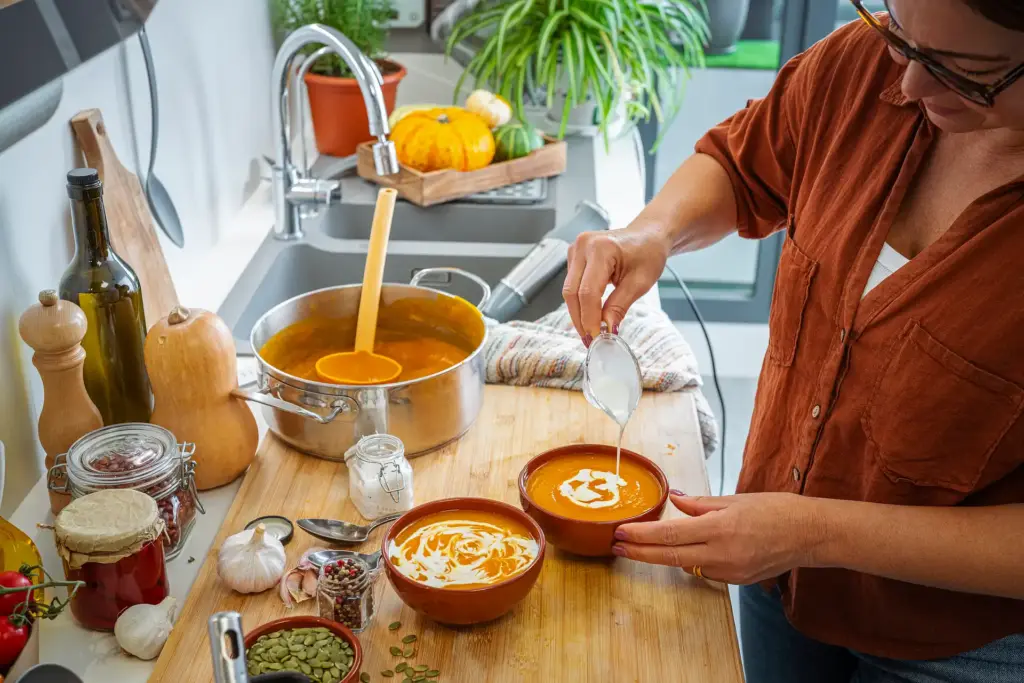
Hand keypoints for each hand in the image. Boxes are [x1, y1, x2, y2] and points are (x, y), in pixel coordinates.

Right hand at [562, 224, 670, 342]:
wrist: (647, 235)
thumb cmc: (648, 252)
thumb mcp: (640, 283)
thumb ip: (619, 306)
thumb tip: (607, 328)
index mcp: (601, 248)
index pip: (588, 292)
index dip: (590, 318)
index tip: (596, 337)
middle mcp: (583, 246)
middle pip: (572, 292)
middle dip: (580, 319)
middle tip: (590, 340)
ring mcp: (576, 249)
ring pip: (569, 291)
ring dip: (578, 313)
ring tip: (591, 330)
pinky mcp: (574, 256)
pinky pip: (572, 285)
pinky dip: (580, 302)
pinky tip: (590, 314)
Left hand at [612, 492, 825, 583]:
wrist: (810, 535)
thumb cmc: (776, 510)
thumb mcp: (734, 499)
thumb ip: (701, 504)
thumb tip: (675, 502)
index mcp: (720, 528)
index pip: (670, 534)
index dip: (641, 535)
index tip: (621, 533)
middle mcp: (722, 554)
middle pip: (669, 557)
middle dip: (639, 552)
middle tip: (617, 546)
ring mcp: (729, 571)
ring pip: (685, 565)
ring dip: (661, 556)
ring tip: (639, 547)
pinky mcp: (736, 581)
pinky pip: (704, 570)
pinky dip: (689, 560)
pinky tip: (679, 551)